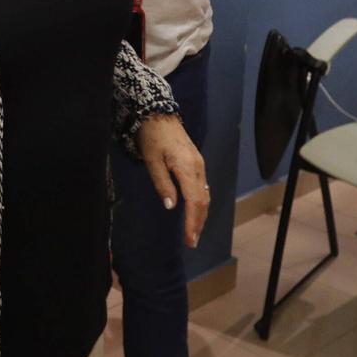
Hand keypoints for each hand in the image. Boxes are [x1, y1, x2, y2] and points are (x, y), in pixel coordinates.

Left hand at [137, 115, 209, 247]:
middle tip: (191, 242)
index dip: (192, 221)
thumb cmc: (152, 137)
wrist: (158, 114)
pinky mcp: (197, 163)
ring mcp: (199, 164)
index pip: (194, 201)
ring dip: (200, 215)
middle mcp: (198, 167)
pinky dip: (200, 203)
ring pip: (205, 195)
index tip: (189, 238)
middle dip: (198, 223)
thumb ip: (162, 184)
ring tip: (193, 232)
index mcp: (187, 167)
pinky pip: (202, 187)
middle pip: (203, 201)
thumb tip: (171, 207)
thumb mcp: (151, 160)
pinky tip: (194, 212)